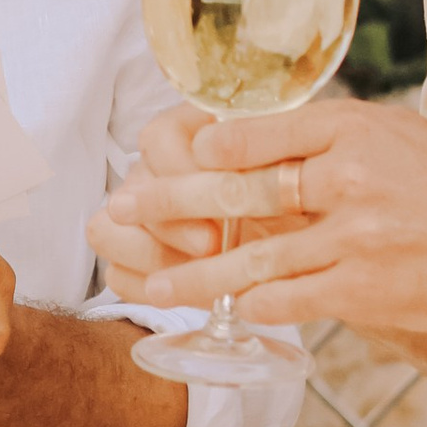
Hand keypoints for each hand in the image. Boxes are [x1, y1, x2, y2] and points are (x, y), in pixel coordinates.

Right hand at [87, 98, 322, 297]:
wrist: (318, 242)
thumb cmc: (304, 194)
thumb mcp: (294, 166)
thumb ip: (268, 153)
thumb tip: (244, 156)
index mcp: (191, 134)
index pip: (158, 138)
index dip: (182, 166)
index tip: (220, 187)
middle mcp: (157, 172)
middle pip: (132, 187)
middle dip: (171, 219)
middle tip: (213, 244)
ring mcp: (143, 217)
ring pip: (107, 229)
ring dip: (150, 253)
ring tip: (195, 274)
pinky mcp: (140, 262)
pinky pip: (117, 274)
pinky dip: (143, 286)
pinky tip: (178, 293)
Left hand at [99, 96, 426, 339]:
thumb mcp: (397, 134)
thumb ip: (332, 138)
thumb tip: (258, 141)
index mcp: (352, 128)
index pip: (256, 132)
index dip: (206, 148)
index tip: (179, 155)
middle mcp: (346, 176)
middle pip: (238, 192)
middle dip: (172, 204)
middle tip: (127, 209)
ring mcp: (352, 236)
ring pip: (251, 259)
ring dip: (194, 275)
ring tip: (151, 284)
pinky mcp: (362, 288)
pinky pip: (287, 300)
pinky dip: (252, 307)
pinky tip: (227, 313)